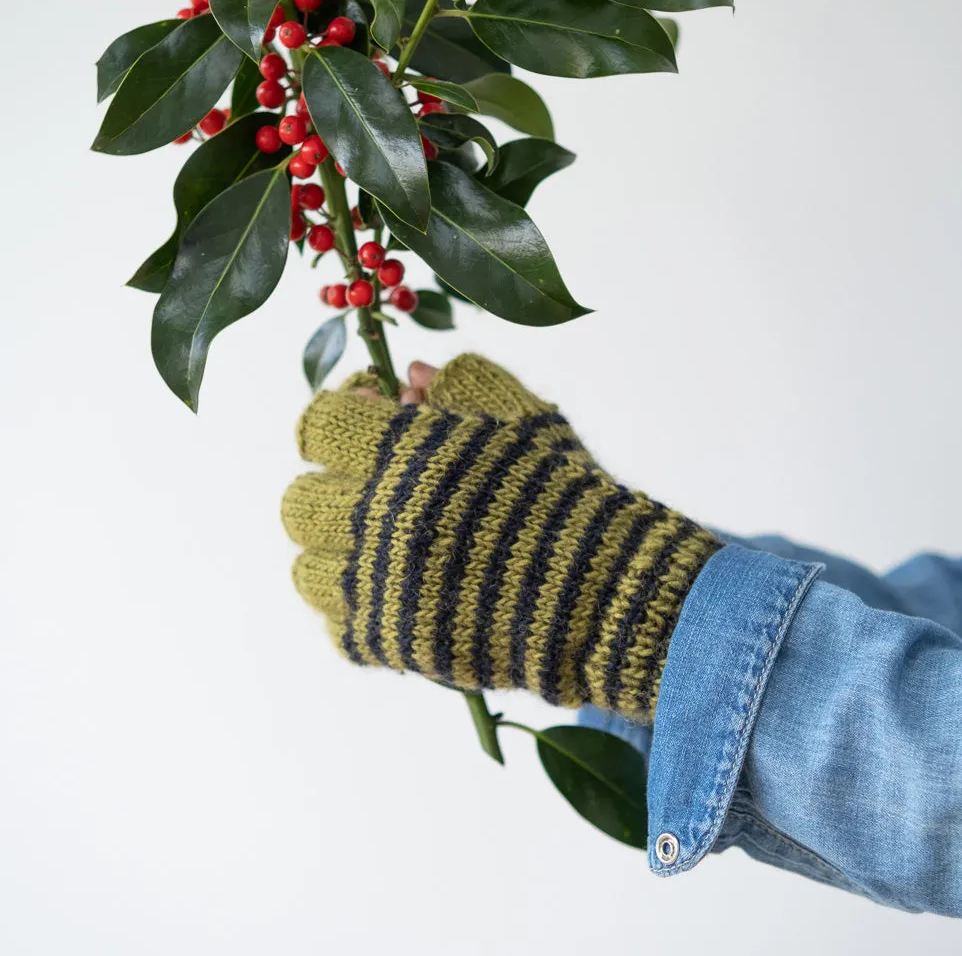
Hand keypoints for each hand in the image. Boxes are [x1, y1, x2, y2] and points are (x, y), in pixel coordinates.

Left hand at [283, 355, 718, 721]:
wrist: (608, 593)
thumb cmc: (569, 496)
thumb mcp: (525, 419)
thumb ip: (465, 381)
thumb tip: (412, 375)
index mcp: (404, 452)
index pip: (317, 426)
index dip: (334, 419)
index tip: (362, 421)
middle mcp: (377, 517)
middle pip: (295, 503)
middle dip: (329, 491)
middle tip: (370, 494)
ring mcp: (377, 587)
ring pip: (304, 570)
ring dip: (335, 557)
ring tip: (380, 552)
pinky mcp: (390, 644)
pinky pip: (337, 627)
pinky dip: (359, 610)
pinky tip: (397, 594)